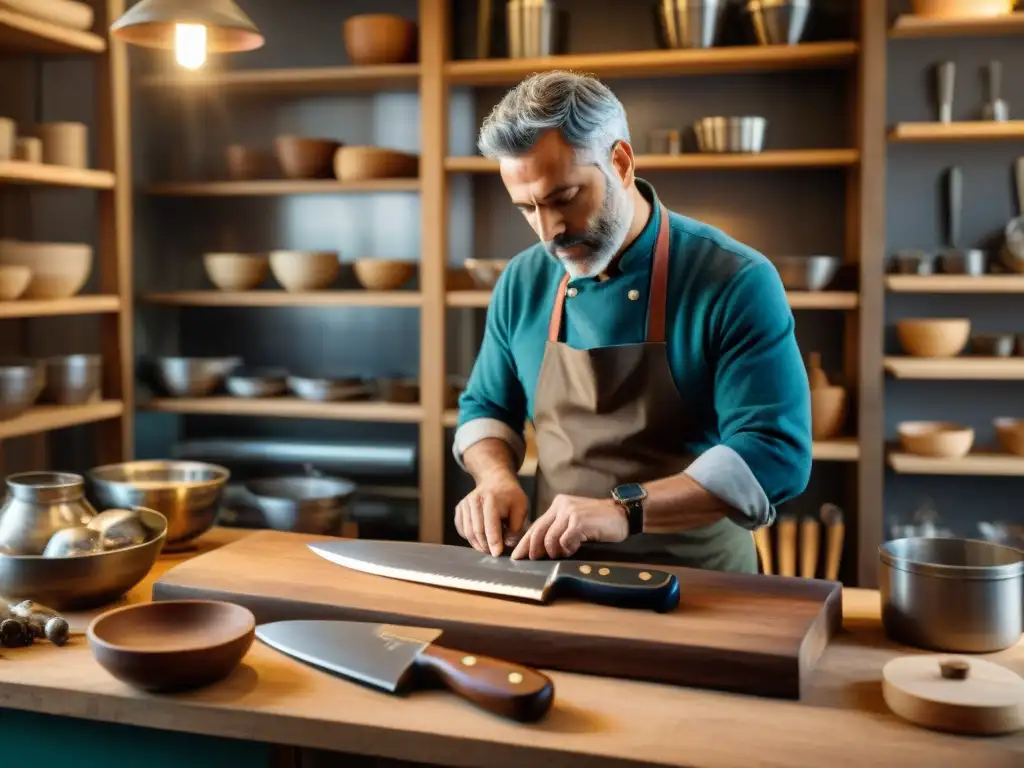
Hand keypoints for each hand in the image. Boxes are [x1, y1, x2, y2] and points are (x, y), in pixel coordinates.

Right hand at [454, 475, 528, 556]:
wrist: (495, 480)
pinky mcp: (459, 509)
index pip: (491, 526)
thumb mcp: (521, 508)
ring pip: (468, 533)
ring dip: (479, 544)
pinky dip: (471, 538)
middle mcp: (474, 500)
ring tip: (490, 546)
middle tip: (495, 553)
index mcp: (491, 499)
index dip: (494, 542)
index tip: (497, 554)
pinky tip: (481, 537)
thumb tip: (507, 543)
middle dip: (486, 546)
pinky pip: (462, 530)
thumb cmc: (510, 496)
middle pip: (477, 531)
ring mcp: (464, 504)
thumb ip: (515, 527)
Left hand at [510, 494, 627, 559]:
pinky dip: (568, 549)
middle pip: (538, 532)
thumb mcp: (575, 521)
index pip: (536, 525)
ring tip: (564, 554)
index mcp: (558, 505)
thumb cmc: (599, 521)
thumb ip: (558, 528)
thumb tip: (540, 548)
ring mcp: (570, 512)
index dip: (525, 542)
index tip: (517, 556)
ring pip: (549, 539)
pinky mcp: (579, 521)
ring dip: (555, 551)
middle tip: (534, 560)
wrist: (622, 514)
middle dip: (532, 550)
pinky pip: (565, 541)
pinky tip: (574, 549)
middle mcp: (561, 506)